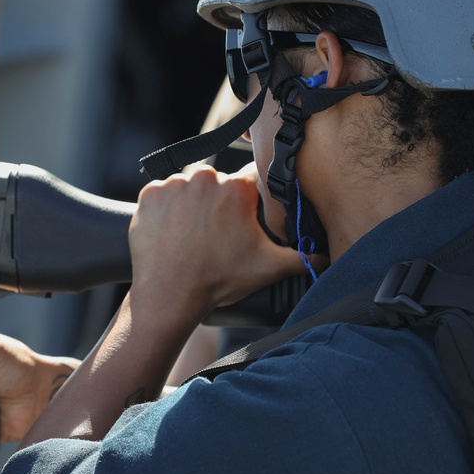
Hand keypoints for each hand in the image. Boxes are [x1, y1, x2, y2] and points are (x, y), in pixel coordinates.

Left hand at [129, 163, 306, 326]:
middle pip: (219, 183)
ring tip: (194, 235)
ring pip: (189, 187)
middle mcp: (204, 178)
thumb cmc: (217, 280)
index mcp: (236, 189)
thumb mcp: (267, 268)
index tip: (248, 214)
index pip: (254, 178)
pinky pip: (162, 194)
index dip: (254, 197)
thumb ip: (302, 257)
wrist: (168, 295)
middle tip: (218, 234)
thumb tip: (325, 256)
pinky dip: (166, 209)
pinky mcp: (149, 195)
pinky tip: (172, 231)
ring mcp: (173, 185)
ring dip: (192, 204)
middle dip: (220, 203)